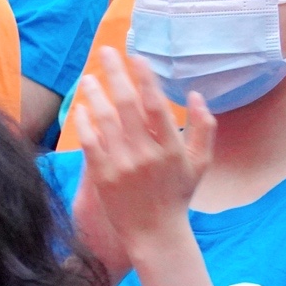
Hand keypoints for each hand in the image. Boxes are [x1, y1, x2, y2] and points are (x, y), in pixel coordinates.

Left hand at [69, 46, 213, 254]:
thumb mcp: (200, 163)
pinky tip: (81, 107)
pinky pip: (89, 143)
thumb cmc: (178, 195)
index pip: (156, 104)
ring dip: (95, 94)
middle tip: (106, 53)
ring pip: (105, 120)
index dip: (145, 77)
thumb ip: (204, 128)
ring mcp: (122, 165)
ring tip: (88, 77)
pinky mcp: (102, 176)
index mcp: (171, 147)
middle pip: (127, 104)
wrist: (155, 233)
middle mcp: (146, 153)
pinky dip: (84, 123)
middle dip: (116, 74)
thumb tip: (197, 94)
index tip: (136, 57)